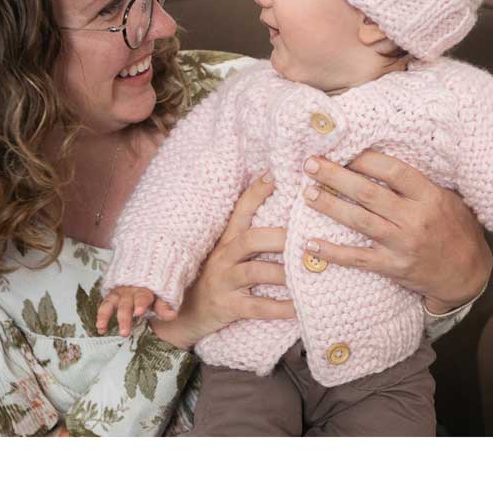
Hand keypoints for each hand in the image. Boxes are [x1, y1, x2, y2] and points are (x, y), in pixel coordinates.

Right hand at [97, 286, 177, 337]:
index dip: (141, 304)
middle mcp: (130, 291)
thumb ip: (165, 307)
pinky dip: (100, 317)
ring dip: (106, 316)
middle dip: (124, 318)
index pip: (143, 297)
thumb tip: (172, 315)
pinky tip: (100, 328)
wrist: (144, 273)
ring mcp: (120, 293)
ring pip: (111, 304)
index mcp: (145, 290)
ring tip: (102, 327)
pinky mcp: (112, 297)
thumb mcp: (162, 296)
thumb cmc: (154, 288)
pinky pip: (104, 306)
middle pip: (126, 304)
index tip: (139, 312)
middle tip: (124, 332)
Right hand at [150, 175, 295, 349]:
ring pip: (255, 272)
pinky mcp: (226, 307)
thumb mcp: (227, 255)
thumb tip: (289, 221)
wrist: (183, 317)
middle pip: (251, 239)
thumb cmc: (215, 281)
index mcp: (226, 240)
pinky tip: (299, 307)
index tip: (275, 175)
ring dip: (284, 272)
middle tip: (306, 236)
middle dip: (279, 237)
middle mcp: (223, 257)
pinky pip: (256, 307)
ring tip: (309, 271)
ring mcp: (223, 282)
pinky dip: (280, 308)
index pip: (241, 209)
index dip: (257, 192)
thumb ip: (251, 239)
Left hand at [302, 150, 491, 314]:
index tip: (341, 148)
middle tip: (311, 164)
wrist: (468, 274)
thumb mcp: (446, 197)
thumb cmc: (455, 228)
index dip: (364, 158)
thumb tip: (379, 158)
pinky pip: (357, 258)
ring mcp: (403, 245)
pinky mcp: (393, 267)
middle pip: (369, 193)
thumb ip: (417, 182)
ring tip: (307, 193)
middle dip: (336, 176)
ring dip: (330, 206)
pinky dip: (332, 252)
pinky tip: (310, 243)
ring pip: (360, 221)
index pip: (393, 171)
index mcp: (429, 196)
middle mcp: (415, 219)